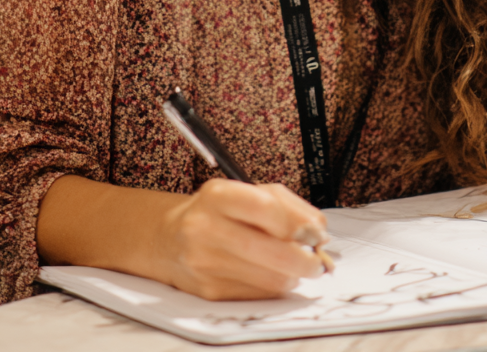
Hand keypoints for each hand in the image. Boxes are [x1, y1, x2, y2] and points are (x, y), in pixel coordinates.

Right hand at [156, 178, 328, 299]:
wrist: (168, 238)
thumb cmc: (214, 212)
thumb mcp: (244, 193)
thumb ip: (285, 204)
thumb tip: (318, 229)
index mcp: (217, 196)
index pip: (266, 209)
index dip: (298, 223)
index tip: (317, 232)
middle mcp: (206, 228)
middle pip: (272, 250)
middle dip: (305, 259)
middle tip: (317, 259)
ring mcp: (206, 263)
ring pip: (270, 278)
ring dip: (293, 275)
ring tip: (296, 266)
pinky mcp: (210, 291)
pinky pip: (259, 294)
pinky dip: (275, 286)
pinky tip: (272, 274)